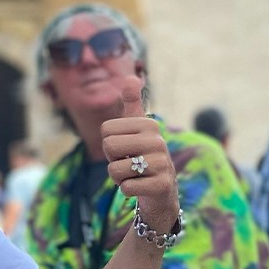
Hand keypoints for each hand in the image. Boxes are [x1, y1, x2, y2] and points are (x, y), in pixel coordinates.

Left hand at [100, 76, 180, 231]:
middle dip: (112, 161)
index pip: (106, 131)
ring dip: (119, 178)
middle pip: (109, 147)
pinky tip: (141, 187)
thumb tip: (132, 77)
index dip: (110, 144)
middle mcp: (158, 141)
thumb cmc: (142, 156)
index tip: (125, 149)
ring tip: (135, 175)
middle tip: (129, 164)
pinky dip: (127, 190)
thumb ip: (131, 103)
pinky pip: (125, 188)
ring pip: (114, 170)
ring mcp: (162, 163)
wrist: (161, 191)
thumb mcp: (136, 129)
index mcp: (149, 125)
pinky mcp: (162, 185)